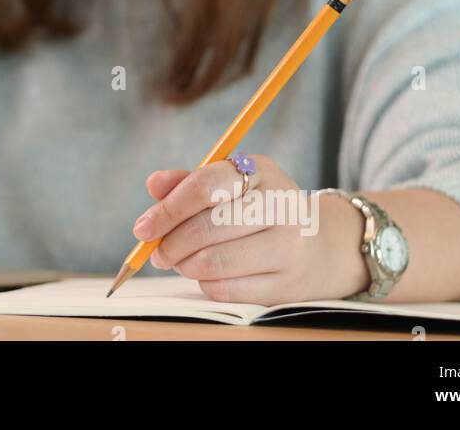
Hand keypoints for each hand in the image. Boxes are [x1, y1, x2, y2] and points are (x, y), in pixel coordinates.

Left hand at [132, 155, 368, 303]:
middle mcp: (280, 204)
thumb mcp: (227, 186)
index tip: (142, 228)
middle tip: (158, 252)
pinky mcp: (288, 283)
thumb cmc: (256, 211)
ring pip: (214, 262)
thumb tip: (154, 184)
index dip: (167, 209)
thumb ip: (188, 183)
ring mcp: (289, 245)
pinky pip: (226, 289)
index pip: (205, 186)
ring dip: (185, 265)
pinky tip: (204, 275)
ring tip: (180, 262)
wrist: (317, 246)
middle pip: (208, 227)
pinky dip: (204, 283)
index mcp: (261, 171)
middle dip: (171, 244)